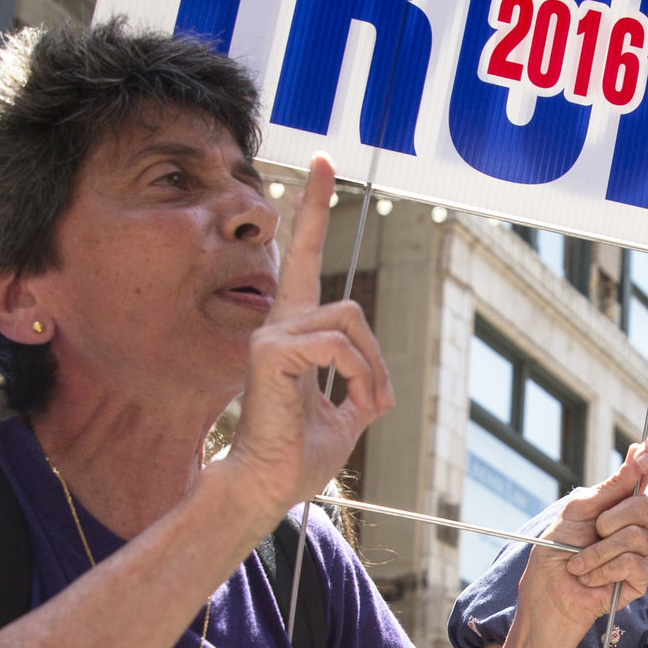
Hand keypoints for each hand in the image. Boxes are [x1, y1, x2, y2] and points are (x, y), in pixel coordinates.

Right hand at [213, 155, 392, 526]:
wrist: (269, 485)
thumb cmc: (299, 456)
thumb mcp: (343, 417)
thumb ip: (360, 388)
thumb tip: (378, 387)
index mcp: (294, 332)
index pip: (302, 257)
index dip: (312, 208)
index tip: (322, 161)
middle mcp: (278, 324)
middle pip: (342, 297)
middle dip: (374, 357)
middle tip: (374, 402)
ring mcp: (271, 335)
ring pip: (350, 323)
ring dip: (370, 373)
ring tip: (362, 411)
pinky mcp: (269, 352)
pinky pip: (338, 346)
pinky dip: (357, 378)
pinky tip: (347, 406)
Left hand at [520, 443, 647, 636]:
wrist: (549, 593)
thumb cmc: (556, 552)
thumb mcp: (578, 511)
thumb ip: (611, 486)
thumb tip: (640, 453)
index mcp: (618, 503)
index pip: (643, 474)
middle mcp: (635, 524)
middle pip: (645, 506)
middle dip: (611, 520)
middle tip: (592, 533)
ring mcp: (642, 551)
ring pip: (637, 538)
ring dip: (599, 553)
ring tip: (581, 564)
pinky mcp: (643, 579)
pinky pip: (635, 564)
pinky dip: (605, 571)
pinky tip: (592, 578)